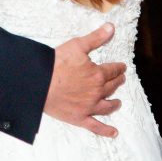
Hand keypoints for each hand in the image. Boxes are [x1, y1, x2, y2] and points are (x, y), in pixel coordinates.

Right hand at [44, 23, 125, 137]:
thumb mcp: (77, 45)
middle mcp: (96, 92)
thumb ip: (96, 38)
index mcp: (97, 74)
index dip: (118, 68)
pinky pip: (96, 126)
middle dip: (117, 82)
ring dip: (114, 103)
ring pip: (107, 106)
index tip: (122, 67)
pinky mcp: (79, 118)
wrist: (39, 83)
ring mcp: (89, 107)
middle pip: (111, 87)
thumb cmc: (56, 63)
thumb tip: (111, 27)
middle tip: (121, 79)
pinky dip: (106, 131)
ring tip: (118, 102)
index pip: (112, 70)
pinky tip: (114, 132)